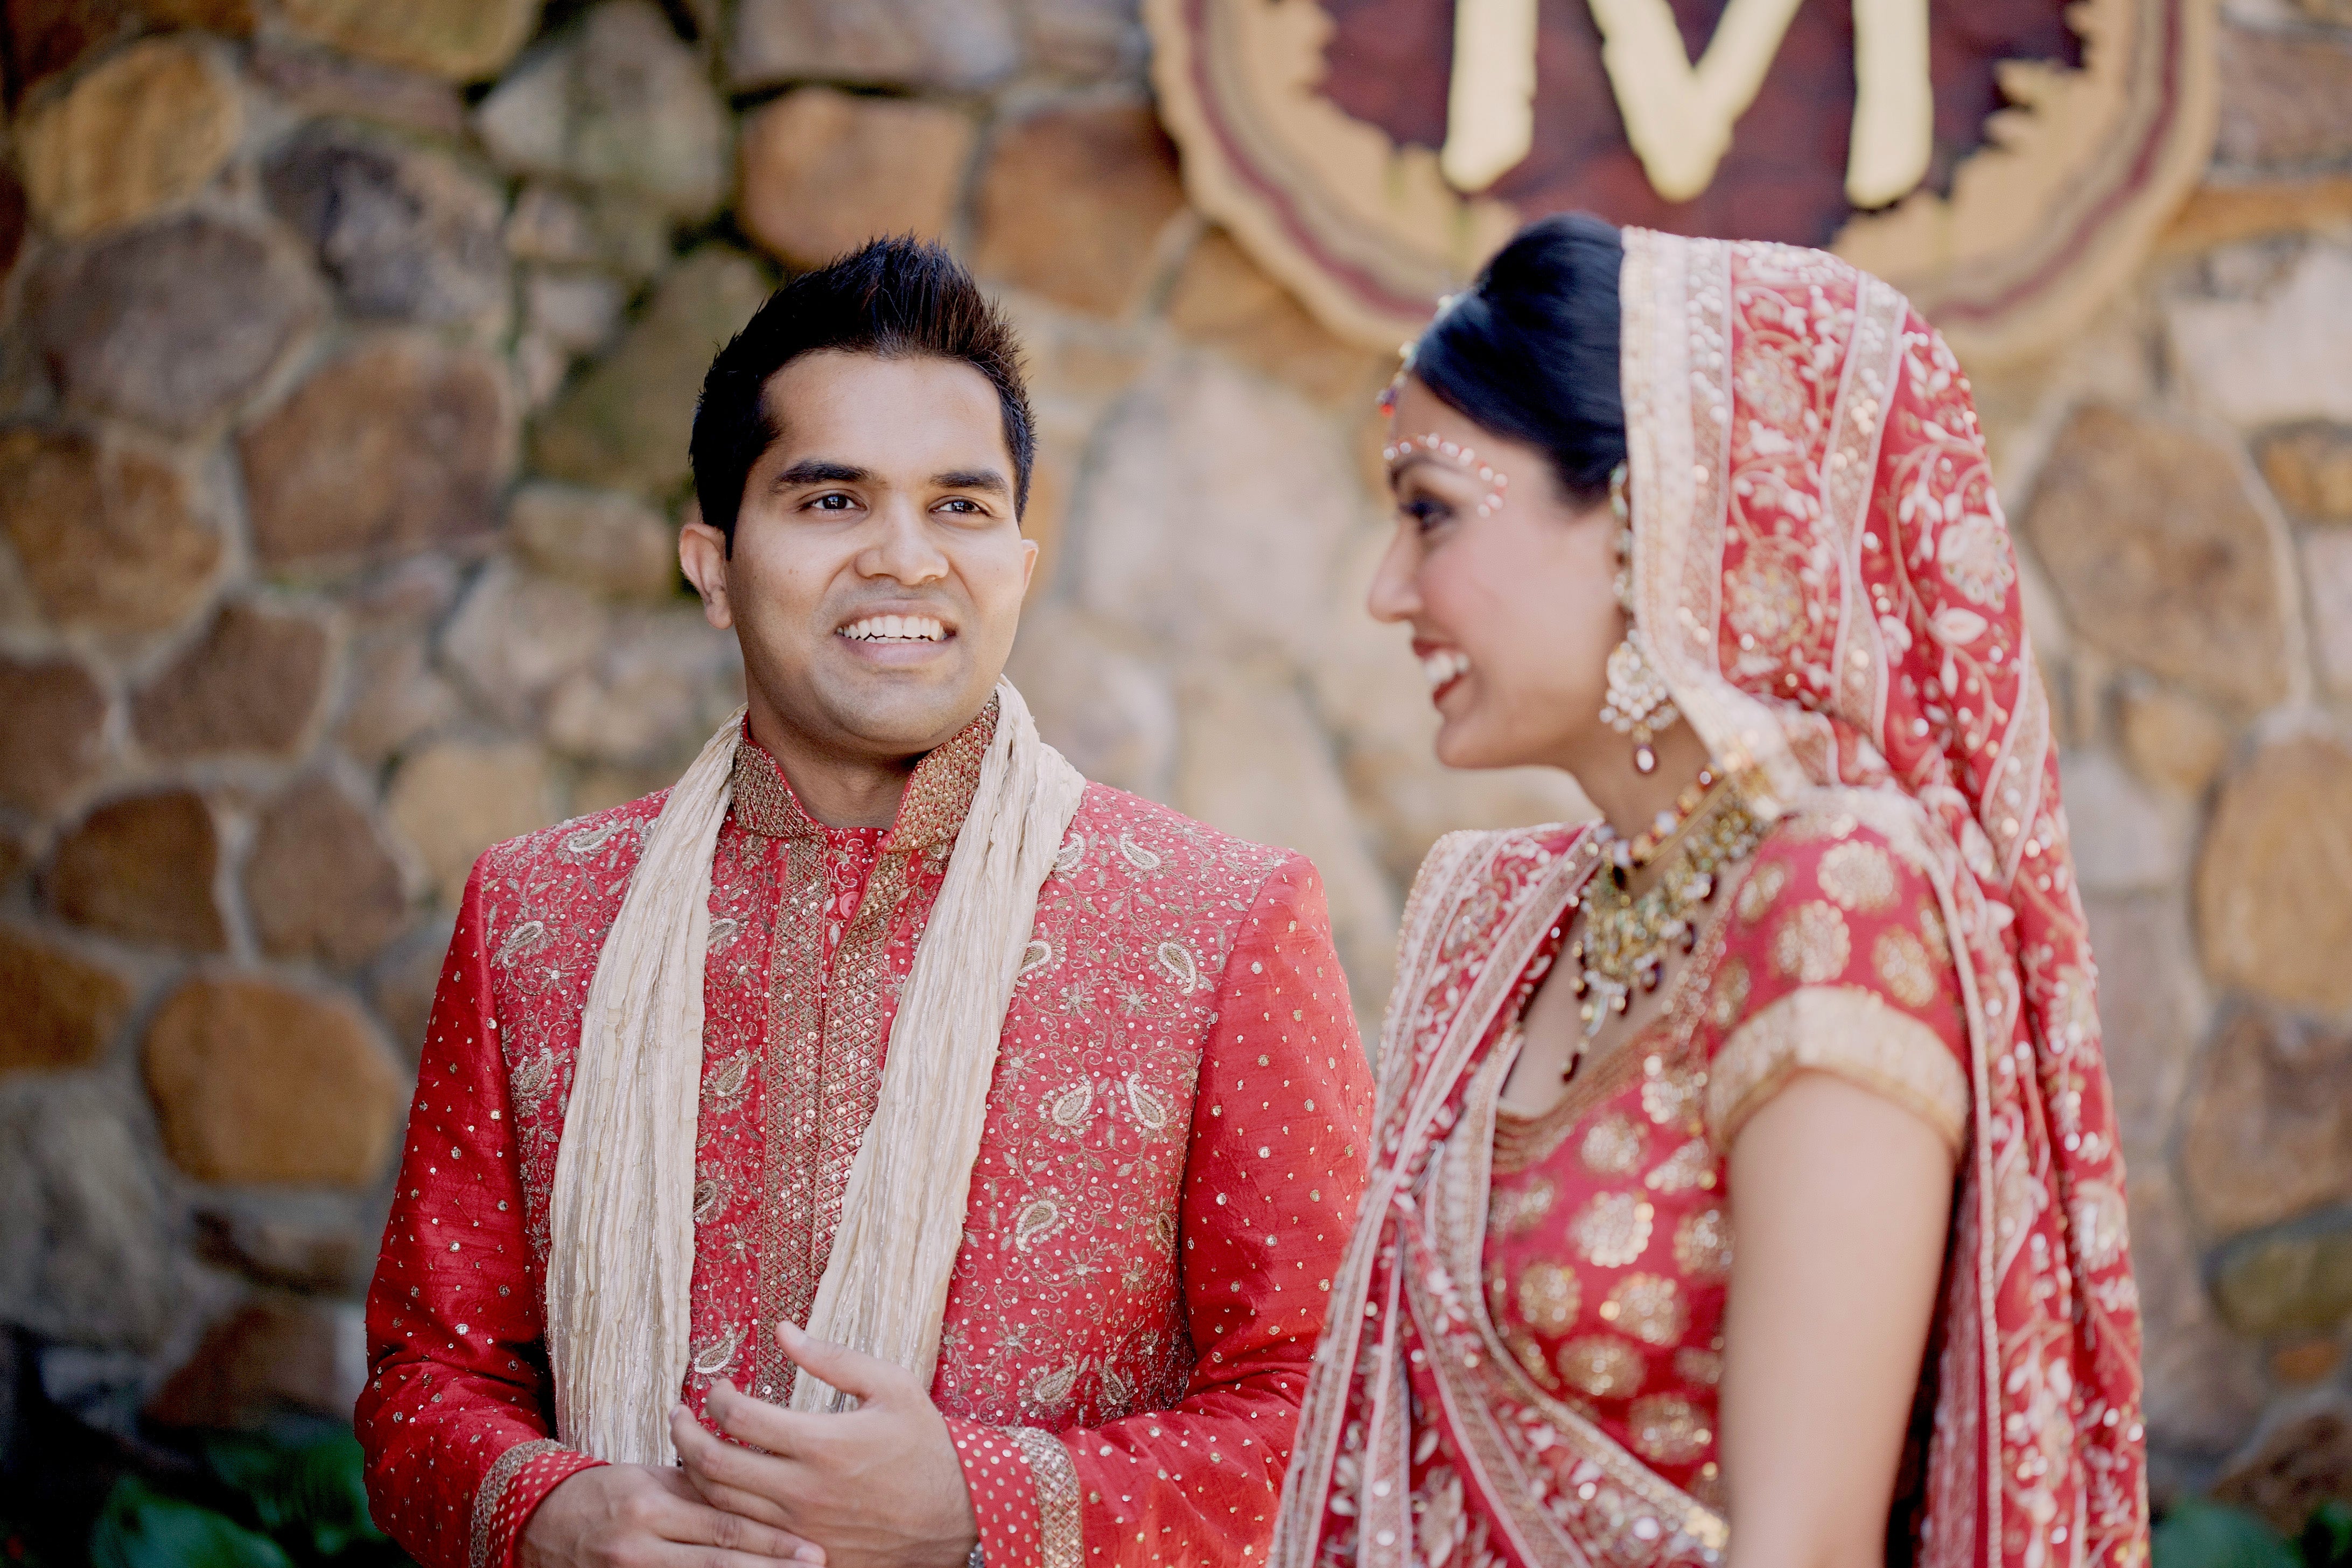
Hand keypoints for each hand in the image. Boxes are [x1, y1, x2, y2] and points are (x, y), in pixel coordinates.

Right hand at [519, 1462, 825, 1567]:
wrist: (543, 1523)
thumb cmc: (608, 1493)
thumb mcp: (650, 1477)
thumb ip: (699, 1484)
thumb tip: (757, 1482)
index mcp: (649, 1504)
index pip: (721, 1524)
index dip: (769, 1538)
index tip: (811, 1545)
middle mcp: (640, 1544)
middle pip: (719, 1561)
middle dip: (771, 1567)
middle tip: (817, 1564)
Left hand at [670, 1323, 979, 1567]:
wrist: (959, 1516)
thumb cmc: (925, 1446)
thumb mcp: (892, 1386)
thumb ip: (833, 1359)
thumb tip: (782, 1331)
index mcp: (821, 1443)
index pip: (738, 1417)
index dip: (717, 1396)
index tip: (719, 1387)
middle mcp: (802, 1490)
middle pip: (713, 1465)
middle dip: (684, 1434)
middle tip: (678, 1415)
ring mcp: (800, 1529)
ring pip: (720, 1505)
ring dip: (694, 1473)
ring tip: (690, 1449)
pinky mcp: (804, 1555)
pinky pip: (745, 1538)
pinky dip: (722, 1513)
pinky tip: (719, 1493)